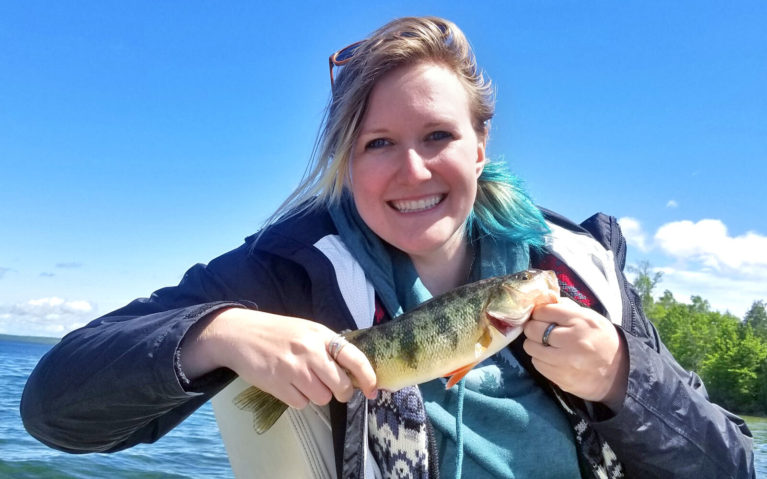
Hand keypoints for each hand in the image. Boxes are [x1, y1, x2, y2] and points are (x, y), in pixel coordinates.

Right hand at [180, 308, 377, 408]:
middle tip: (335, 390)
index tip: (373, 390)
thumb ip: (328, 347)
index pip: (354, 358)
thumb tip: (354, 371)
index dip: (368, 377)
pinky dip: (298, 399)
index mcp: (321, 335)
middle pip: (341, 385)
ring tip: (304, 382)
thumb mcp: (307, 331)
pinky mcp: (277, 384)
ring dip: (317, 395)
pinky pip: (301, 403)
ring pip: (322, 398)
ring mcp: (293, 369)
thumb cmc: (277, 333)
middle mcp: (310, 351)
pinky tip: (288, 385)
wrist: (238, 335)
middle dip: (341, 393)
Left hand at [522, 297, 628, 410]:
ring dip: (535, 344)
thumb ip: (567, 307)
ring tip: (546, 345)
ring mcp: (565, 361)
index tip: (542, 316)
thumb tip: (545, 300)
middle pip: (533, 329)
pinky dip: (540, 359)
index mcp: (581, 321)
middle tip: (540, 331)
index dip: (539, 313)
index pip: (544, 311)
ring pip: (531, 347)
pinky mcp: (560, 377)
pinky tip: (551, 358)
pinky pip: (537, 364)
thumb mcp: (590, 317)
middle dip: (533, 328)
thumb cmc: (601, 340)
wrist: (618, 374)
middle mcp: (572, 340)